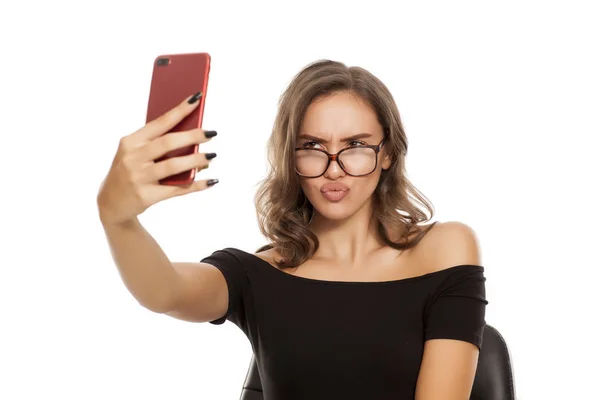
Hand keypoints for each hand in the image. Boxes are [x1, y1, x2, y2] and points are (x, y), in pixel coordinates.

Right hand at [97, 92, 217, 225]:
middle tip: (211, 133)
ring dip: (196, 160)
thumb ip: (156, 144)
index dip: (180, 110)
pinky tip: (211, 181)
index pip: (160, 122)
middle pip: (168, 143)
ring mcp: (139, 178)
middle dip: (192, 136)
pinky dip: (197, 184)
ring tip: (211, 156)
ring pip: (173, 166)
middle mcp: (133, 158)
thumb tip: (192, 136)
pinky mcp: (146, 196)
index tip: (198, 99)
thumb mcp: (134, 154)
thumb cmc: (129, 172)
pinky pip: (178, 189)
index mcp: (130, 142)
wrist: (110, 204)